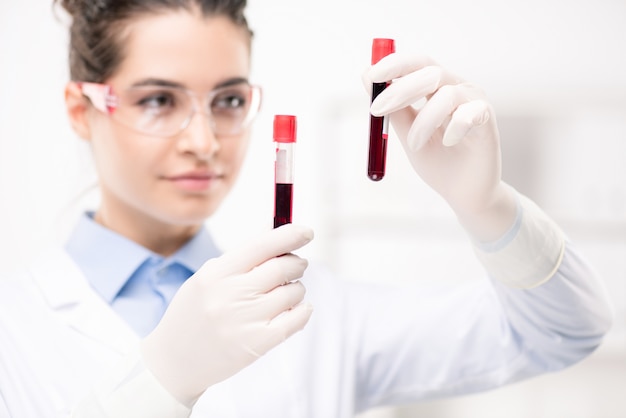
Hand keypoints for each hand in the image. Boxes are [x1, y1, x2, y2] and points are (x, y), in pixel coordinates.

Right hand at [140, 224, 313, 406]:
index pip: (262, 245)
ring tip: (284, 293)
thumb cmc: (195, 312)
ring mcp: (245, 320)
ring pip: (293, 292)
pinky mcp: (257, 344)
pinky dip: (303, 310)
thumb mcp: (207, 277)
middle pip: (283, 268)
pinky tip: (297, 309)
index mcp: (216, 273)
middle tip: (296, 265)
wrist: (175, 361)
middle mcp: (231, 294)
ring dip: (296, 288)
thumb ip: (241, 256)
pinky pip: (296, 319)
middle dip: (296, 263)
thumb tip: (276, 232)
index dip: (289, 235)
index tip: (306, 231)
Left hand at [364, 53, 515, 240]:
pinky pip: (468, 114)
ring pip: (446, 95)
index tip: (371, 75)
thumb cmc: (438, 162)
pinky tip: (448, 143)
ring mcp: (475, 102)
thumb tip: (366, 76)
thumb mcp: (407, 134)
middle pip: (430, 72)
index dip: (394, 64)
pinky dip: (452, 129)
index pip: (417, 64)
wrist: (463, 194)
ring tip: (414, 145)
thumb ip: (393, 108)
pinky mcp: (488, 120)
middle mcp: (458, 88)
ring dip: (422, 122)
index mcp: (438, 88)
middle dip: (400, 89)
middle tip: (377, 110)